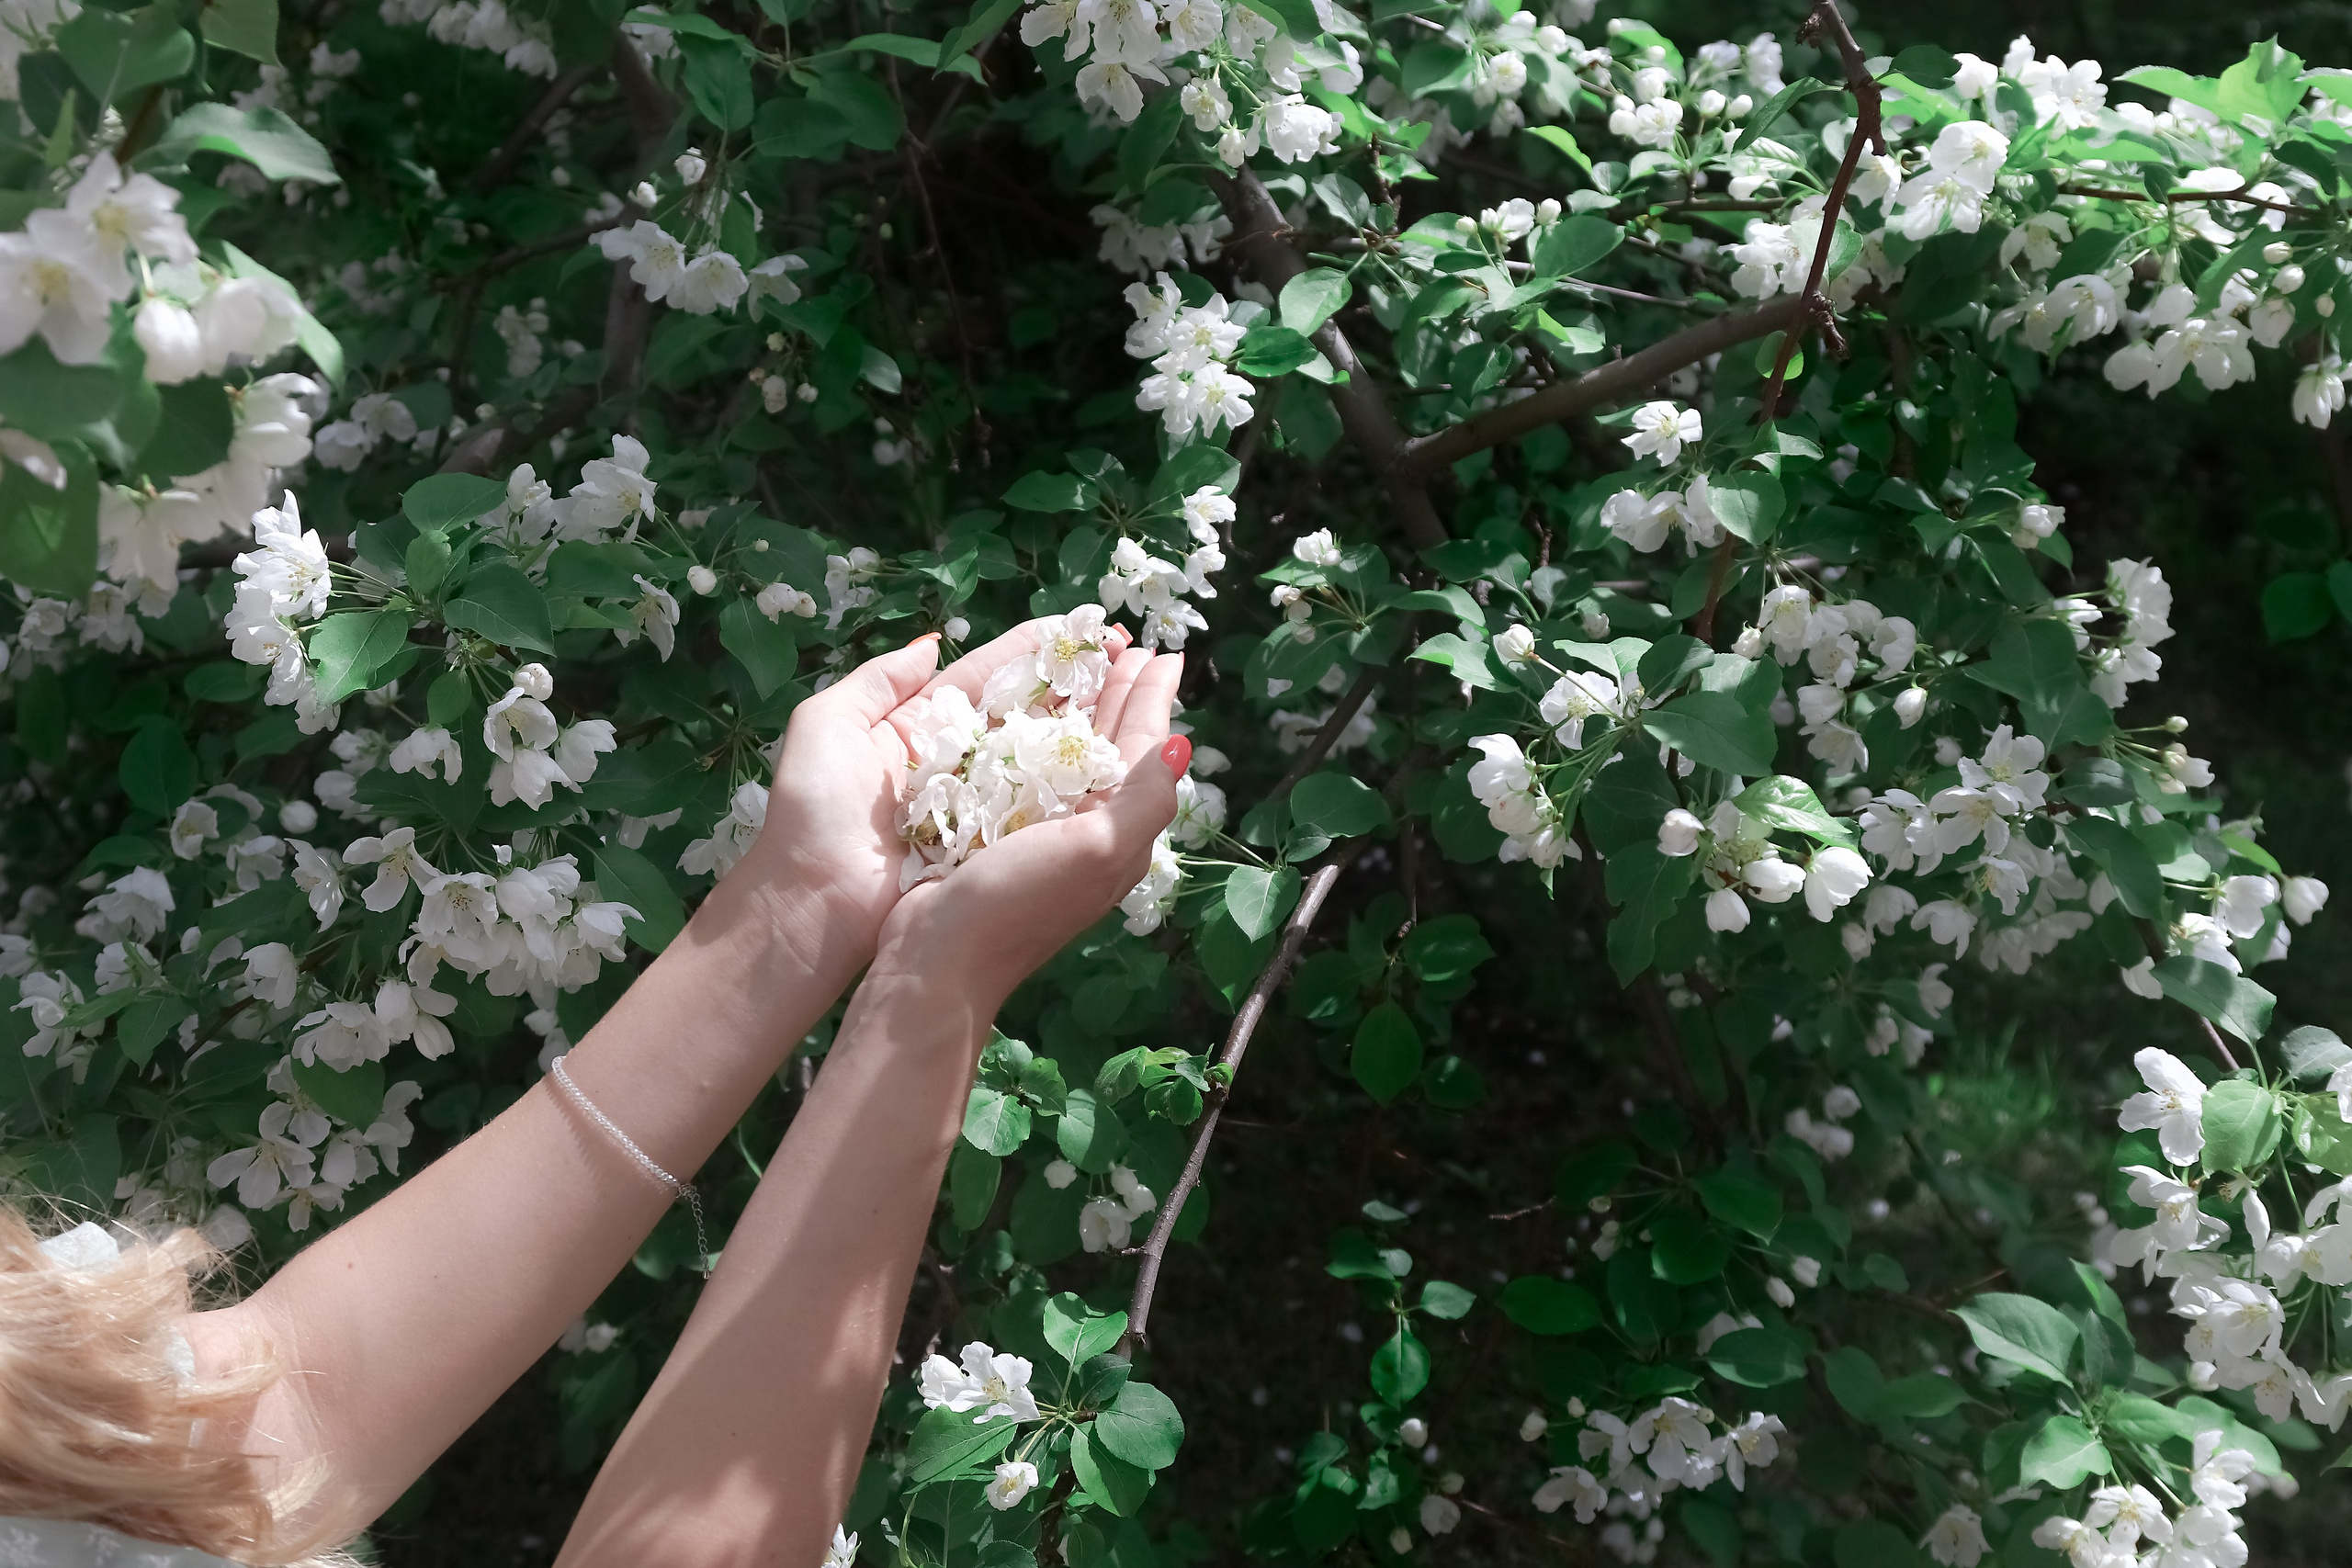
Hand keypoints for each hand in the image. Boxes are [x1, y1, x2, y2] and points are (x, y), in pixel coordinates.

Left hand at [730, 620, 1137, 972]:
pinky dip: (1070, 784)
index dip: (1037, 649)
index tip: (1087, 626)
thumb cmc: (813, 811)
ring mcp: (975, 805)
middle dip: (1074, 681)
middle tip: (1129, 652)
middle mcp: (955, 761)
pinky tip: (1112, 758)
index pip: (987, 676)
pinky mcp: (986, 845)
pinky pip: (1034, 807)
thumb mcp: (827, 724)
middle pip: (1024, 711)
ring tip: (1133, 690)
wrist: (810, 903)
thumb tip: (932, 644)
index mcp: (917, 727)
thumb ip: (880, 679)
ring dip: (1083, 725)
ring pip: (1038, 755)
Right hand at [871, 644, 1185, 1009]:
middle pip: (1113, 746)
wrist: (939, 960)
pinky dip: (1036, 737)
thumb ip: (1145, 796)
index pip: (1145, 747)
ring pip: (1073, 756)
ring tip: (1085, 669)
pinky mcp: (999, 834)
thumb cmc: (1020, 902)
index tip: (1159, 651)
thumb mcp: (1100, 849)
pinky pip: (1028, 772)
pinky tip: (1028, 717)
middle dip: (1123, 695)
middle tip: (1126, 646)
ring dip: (1082, 710)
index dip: (1152, 697)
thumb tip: (1183, 742)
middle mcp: (1087, 830)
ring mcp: (1043, 833)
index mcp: (1117, 829)